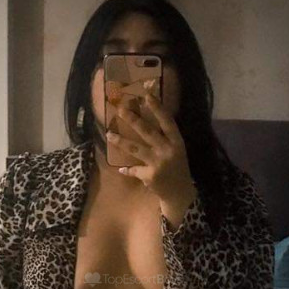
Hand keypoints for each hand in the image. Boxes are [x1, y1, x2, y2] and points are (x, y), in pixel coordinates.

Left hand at [107, 94, 196, 211]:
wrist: (179, 193)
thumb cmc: (176, 167)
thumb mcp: (176, 150)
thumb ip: (164, 137)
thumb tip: (143, 121)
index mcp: (177, 142)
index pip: (167, 121)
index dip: (157, 108)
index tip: (147, 95)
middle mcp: (168, 150)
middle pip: (147, 132)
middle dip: (133, 119)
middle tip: (121, 110)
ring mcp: (158, 163)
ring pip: (135, 149)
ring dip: (120, 141)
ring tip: (109, 134)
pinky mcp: (150, 176)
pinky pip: (134, 169)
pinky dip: (127, 169)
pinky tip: (121, 168)